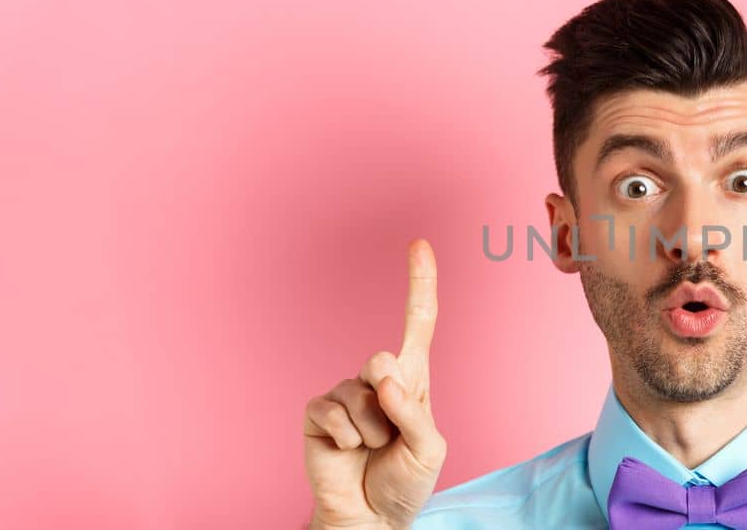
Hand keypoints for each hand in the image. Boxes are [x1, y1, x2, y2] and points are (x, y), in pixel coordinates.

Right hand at [304, 239, 447, 529]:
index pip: (418, 323)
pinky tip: (347, 451)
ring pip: (360, 395)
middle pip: (384, 359)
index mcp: (413, 381)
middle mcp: (378, 380)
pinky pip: (331, 411)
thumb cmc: (404, 482)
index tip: (419, 244)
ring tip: (372, 451)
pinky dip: (345, 437)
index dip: (420, 283)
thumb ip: (414, 412)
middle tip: (391, 437)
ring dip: (372, 432)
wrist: (370, 518)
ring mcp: (345, 394)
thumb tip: (385, 377)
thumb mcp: (428, 450)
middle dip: (391, 401)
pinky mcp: (318, 413)